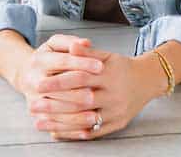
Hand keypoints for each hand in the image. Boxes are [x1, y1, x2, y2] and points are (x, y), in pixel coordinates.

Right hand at [15, 34, 109, 131]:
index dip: (82, 63)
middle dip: (78, 90)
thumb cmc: (49, 57)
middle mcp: (33, 81)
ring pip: (56, 109)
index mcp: (39, 60)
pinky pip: (55, 125)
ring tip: (95, 114)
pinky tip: (87, 128)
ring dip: (76, 114)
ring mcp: (33, 100)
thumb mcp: (56, 44)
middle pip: (58, 87)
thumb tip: (86, 42)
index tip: (101, 66)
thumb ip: (71, 42)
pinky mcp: (37, 116)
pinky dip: (71, 128)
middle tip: (97, 94)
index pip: (63, 61)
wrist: (27, 75)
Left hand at [33, 43, 154, 140]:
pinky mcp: (117, 125)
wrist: (146, 81)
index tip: (40, 84)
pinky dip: (73, 133)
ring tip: (38, 122)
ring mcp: (115, 112)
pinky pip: (92, 132)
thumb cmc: (121, 67)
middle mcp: (113, 95)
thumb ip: (87, 53)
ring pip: (84, 120)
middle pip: (80, 101)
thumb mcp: (106, 55)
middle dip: (55, 104)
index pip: (80, 78)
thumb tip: (71, 46)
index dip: (59, 82)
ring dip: (59, 123)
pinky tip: (56, 132)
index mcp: (108, 75)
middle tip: (33, 105)